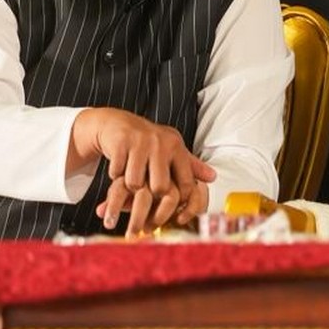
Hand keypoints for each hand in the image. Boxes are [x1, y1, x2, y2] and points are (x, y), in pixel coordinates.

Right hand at [73, 108, 215, 233]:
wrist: (117, 123)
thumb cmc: (148, 141)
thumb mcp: (172, 149)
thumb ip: (191, 165)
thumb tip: (213, 177)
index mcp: (177, 147)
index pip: (185, 183)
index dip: (178, 200)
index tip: (168, 205)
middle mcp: (161, 143)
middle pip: (159, 188)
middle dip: (150, 195)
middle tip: (144, 193)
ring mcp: (140, 142)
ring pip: (134, 183)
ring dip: (128, 186)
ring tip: (129, 178)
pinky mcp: (120, 143)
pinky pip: (117, 173)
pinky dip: (115, 175)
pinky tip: (119, 167)